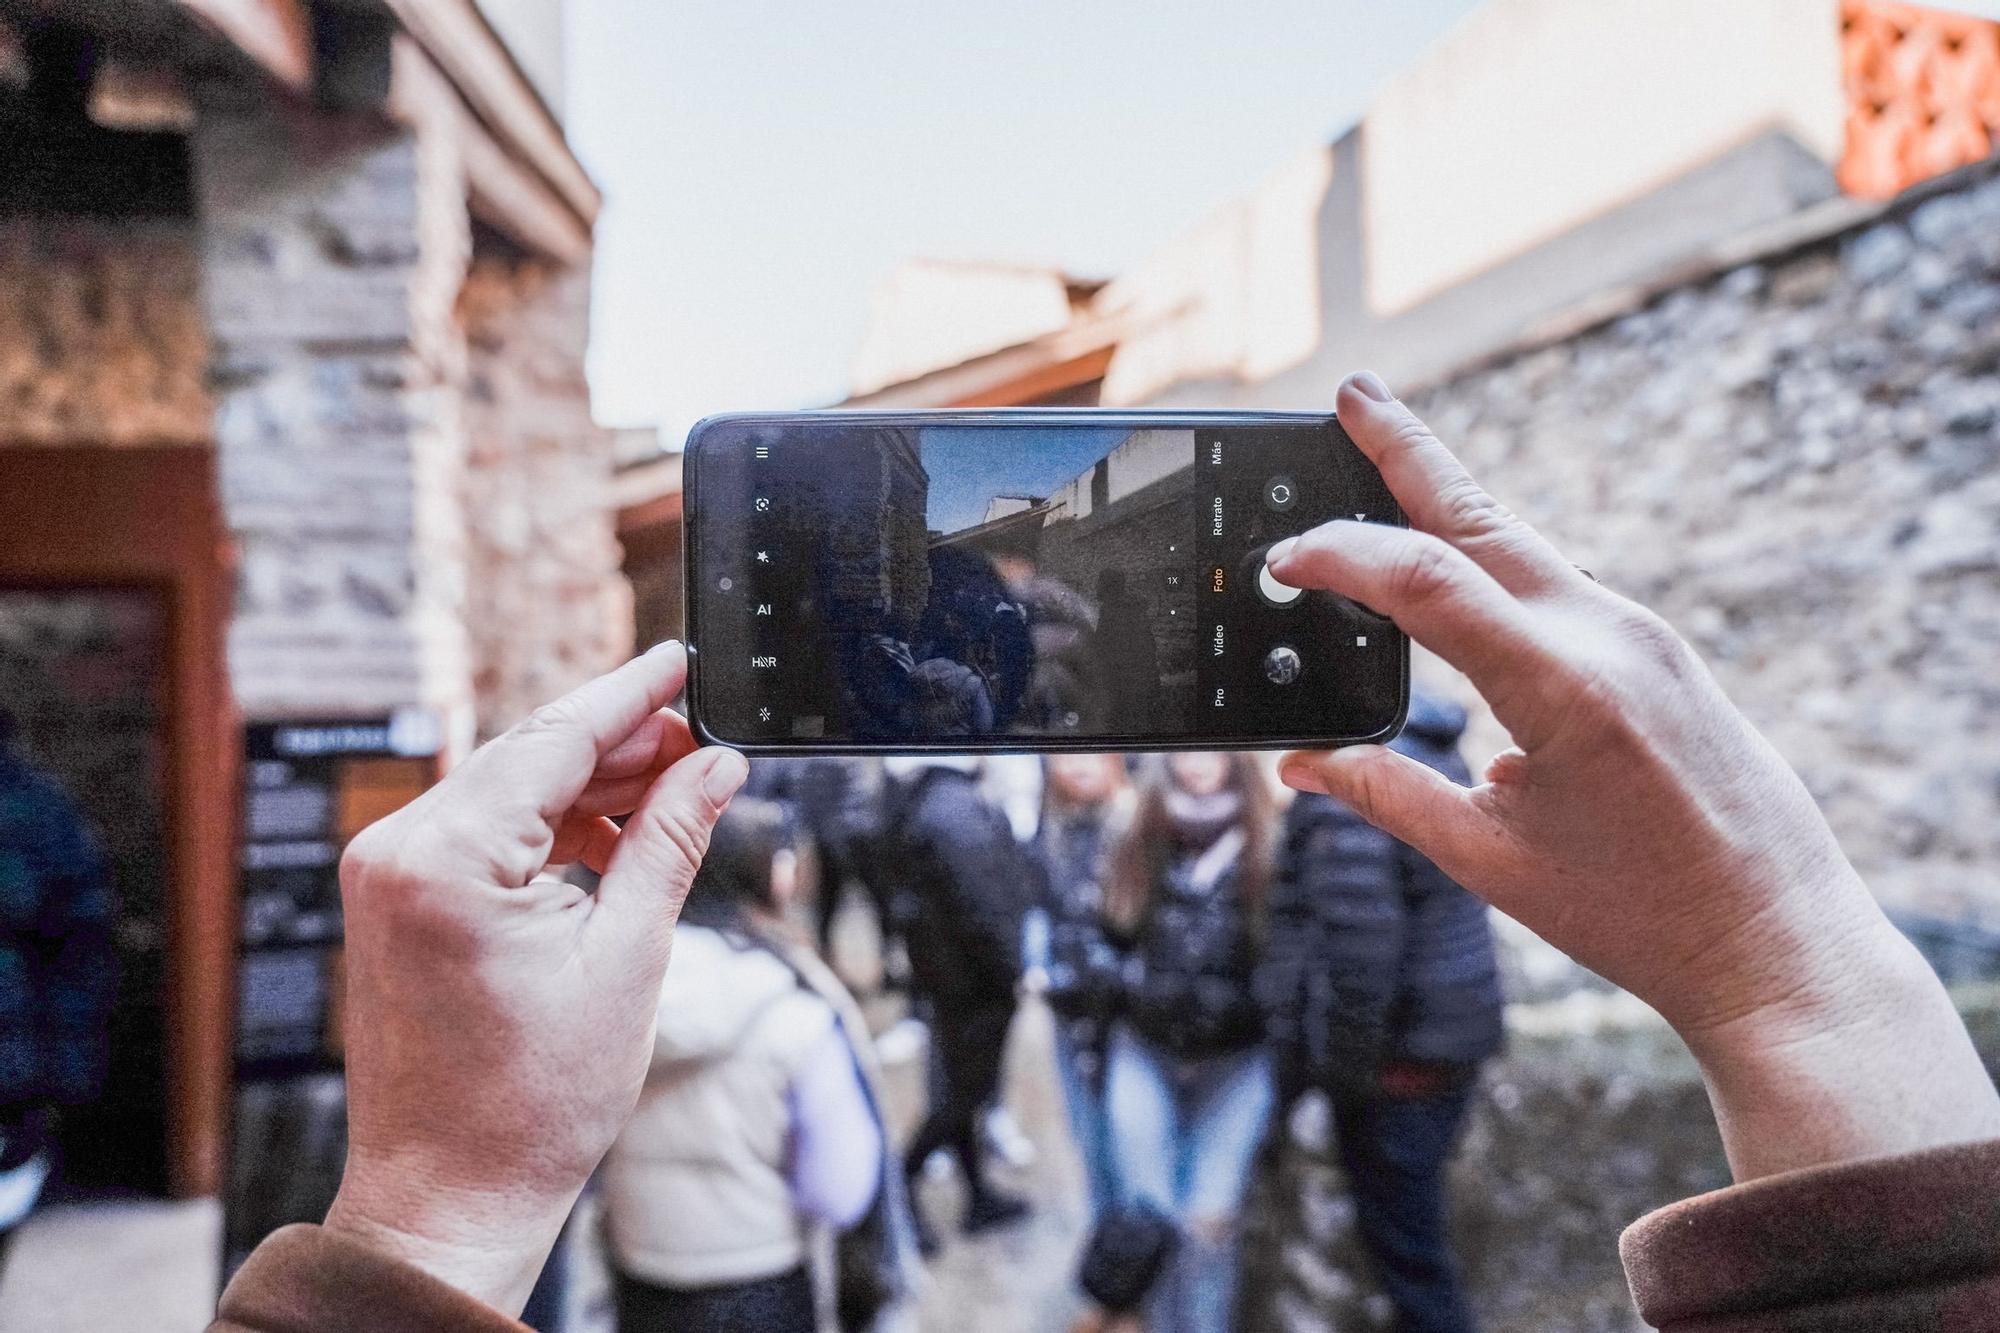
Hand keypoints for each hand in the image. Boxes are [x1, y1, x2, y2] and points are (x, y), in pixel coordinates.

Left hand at [322, 642, 746, 1312]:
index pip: (553, 737)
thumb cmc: (528, 1104)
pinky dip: (548, 827)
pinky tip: (613, 834)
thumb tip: (715, 767)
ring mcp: (386, 875)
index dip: (630, 694)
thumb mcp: (629, 957)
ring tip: (674, 793)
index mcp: (446, 858)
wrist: (452, 1194)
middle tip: (704, 744)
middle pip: (528, 756)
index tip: (681, 660)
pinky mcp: (394, 900)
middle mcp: (398, 851)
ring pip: (508, 791)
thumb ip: (671, 841)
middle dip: (621, 745)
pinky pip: (483, 832)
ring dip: (589, 787)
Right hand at [1271, 373, 1999, 1180]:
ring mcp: (1642, 637)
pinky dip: (1494, 557)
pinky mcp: (1658, 652)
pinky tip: (1459, 564)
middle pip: (1485, 516)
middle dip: (1409, 449)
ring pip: (1524, 544)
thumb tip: (1301, 765)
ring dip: (1451, 500)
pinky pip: (1558, 583)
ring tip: (1388, 460)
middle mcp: (1609, 637)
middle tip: (1351, 391)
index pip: (1427, 581)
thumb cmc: (1638, 915)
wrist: (1778, 940)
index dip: (1341, 556)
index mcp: (1564, 687)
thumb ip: (1387, 797)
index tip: (1281, 560)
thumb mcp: (1490, 860)